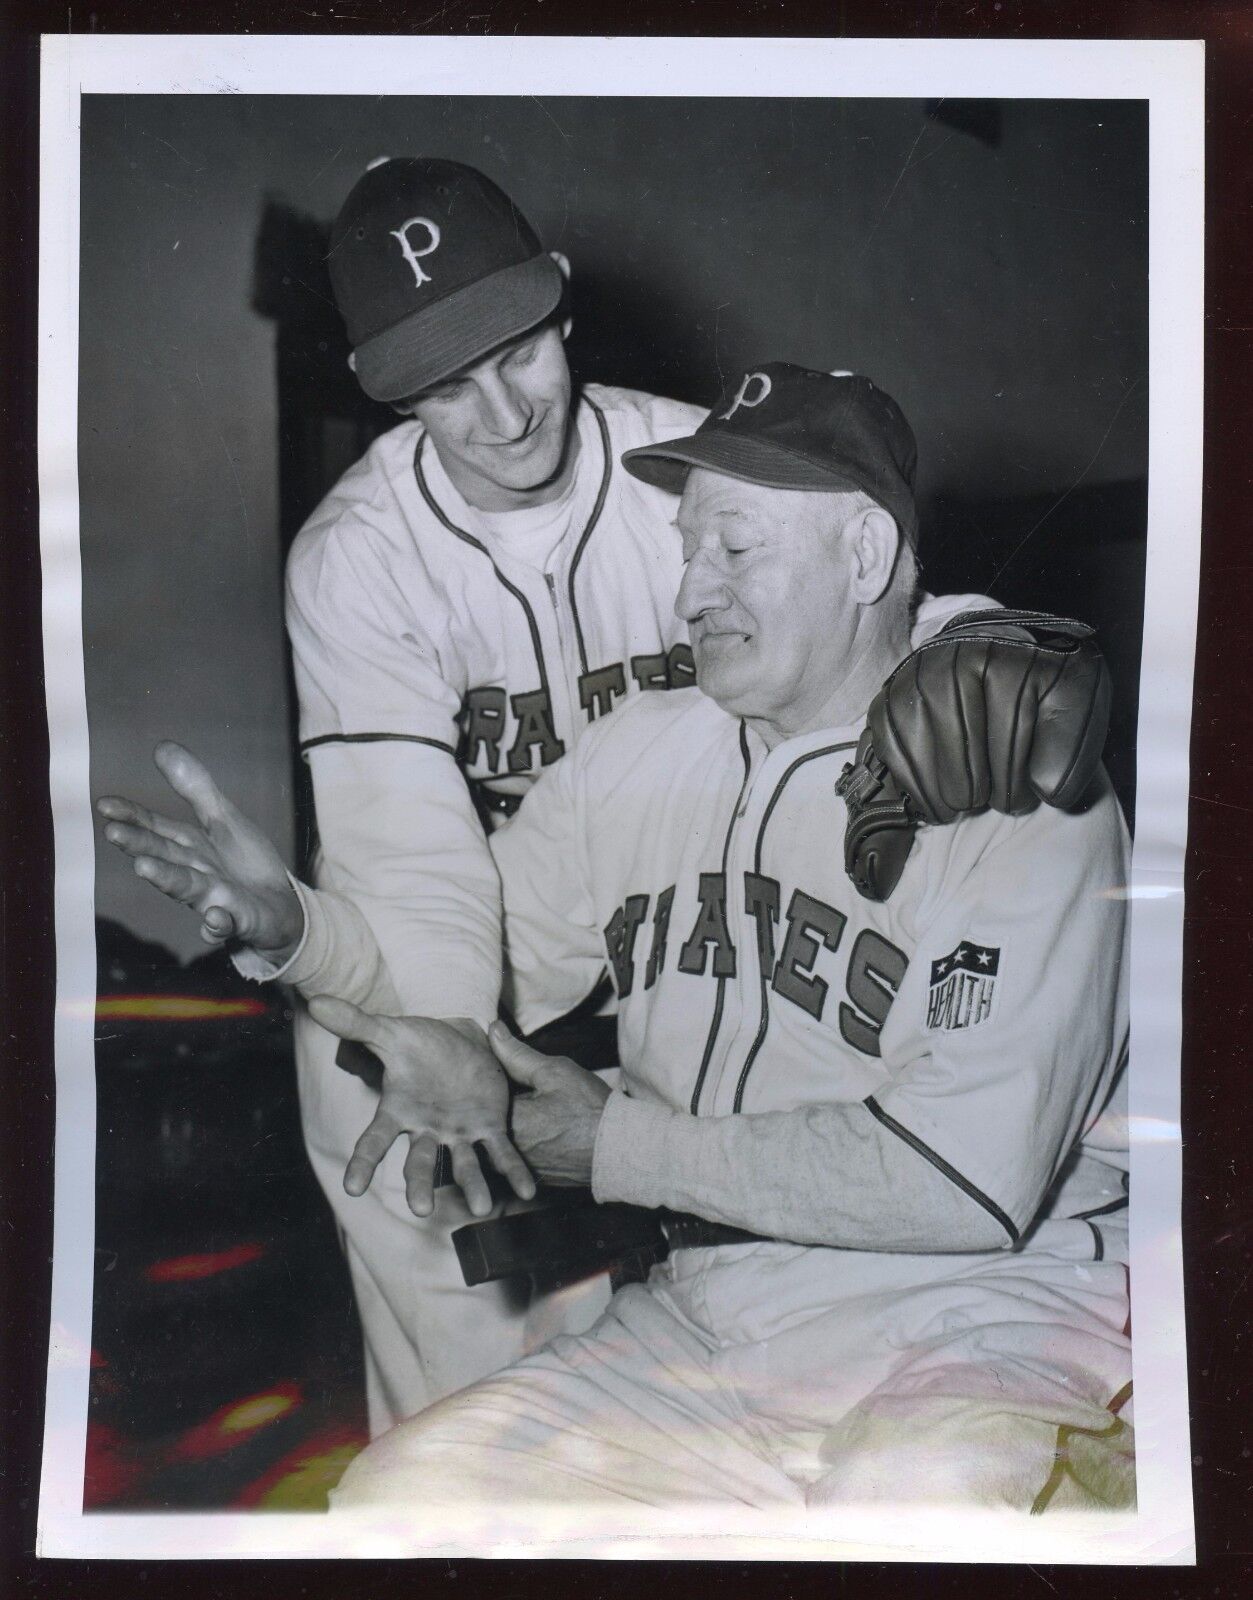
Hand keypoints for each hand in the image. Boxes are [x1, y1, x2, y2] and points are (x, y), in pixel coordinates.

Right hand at [97, 742, 302, 957]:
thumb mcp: (223, 819)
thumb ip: (195, 789)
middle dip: (139, 845)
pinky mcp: (236, 922)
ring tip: (144, 867)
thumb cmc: (246, 864)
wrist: (282, 906)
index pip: (156, 828)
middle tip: (113, 832)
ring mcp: (213, 899)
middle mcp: (194, 872)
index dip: (132, 817)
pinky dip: (218, 924)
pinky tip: (215, 917)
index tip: (104, 805)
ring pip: (187, 888)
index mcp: (190, 846)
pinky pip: (224, 926)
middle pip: (164, 855)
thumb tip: (162, 746)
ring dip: (166, 878)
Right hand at [306, 997, 536, 1218]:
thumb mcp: (391, 1032)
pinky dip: (513, 1172)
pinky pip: (501, 1153)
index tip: (352, 1188)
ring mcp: (458, 1132)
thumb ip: (357, 1024)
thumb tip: (316, 1002)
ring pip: (463, 1164)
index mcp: (398, 1111)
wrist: (458, 1039)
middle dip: (419, 1185)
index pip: (373, 1140)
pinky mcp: (489, 1128)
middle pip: (418, 1161)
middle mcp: (426, 1129)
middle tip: (422, 1210)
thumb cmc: (418, 1043)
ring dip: (472, 1185)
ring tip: (481, 1207)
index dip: (362, 1163)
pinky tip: (528, 1190)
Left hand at [488, 1021, 610, 1186]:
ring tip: (531, 1110)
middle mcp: (509, 1152)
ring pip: (502, 1142)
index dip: (488, 1081)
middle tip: (516, 1090)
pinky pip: (520, 1157)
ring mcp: (523, 1168)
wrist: (621, 1148)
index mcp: (507, 1124)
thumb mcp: (554, 1072)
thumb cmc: (589, 1108)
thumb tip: (492, 1031)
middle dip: (494, 1106)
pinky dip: (525, 1142)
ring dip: (508, 1125)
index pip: (481, 1098)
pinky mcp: (537, 1177)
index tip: (497, 1071)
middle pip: (488, 1123)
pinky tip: (542, 1129)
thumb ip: (517, 1054)